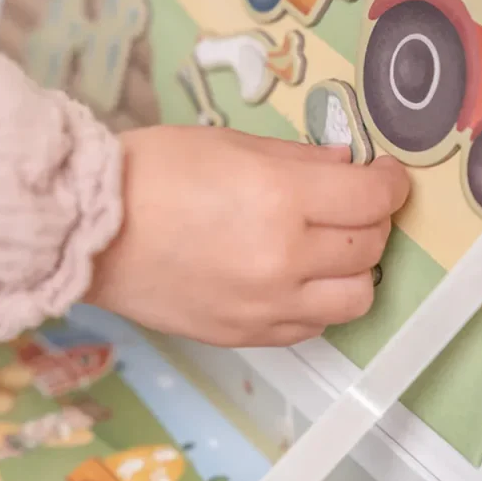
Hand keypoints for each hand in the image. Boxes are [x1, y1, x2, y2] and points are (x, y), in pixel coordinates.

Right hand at [86, 125, 409, 346]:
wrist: (91, 233)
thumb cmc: (153, 172)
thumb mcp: (230, 144)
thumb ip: (299, 159)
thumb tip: (347, 166)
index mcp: (280, 199)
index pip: (372, 199)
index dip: (390, 183)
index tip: (384, 175)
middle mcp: (284, 260)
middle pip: (370, 247)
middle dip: (372, 219)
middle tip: (350, 204)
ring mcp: (267, 306)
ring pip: (355, 299)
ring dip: (354, 268)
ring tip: (330, 249)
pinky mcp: (247, 336)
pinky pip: (313, 327)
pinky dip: (319, 302)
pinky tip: (296, 280)